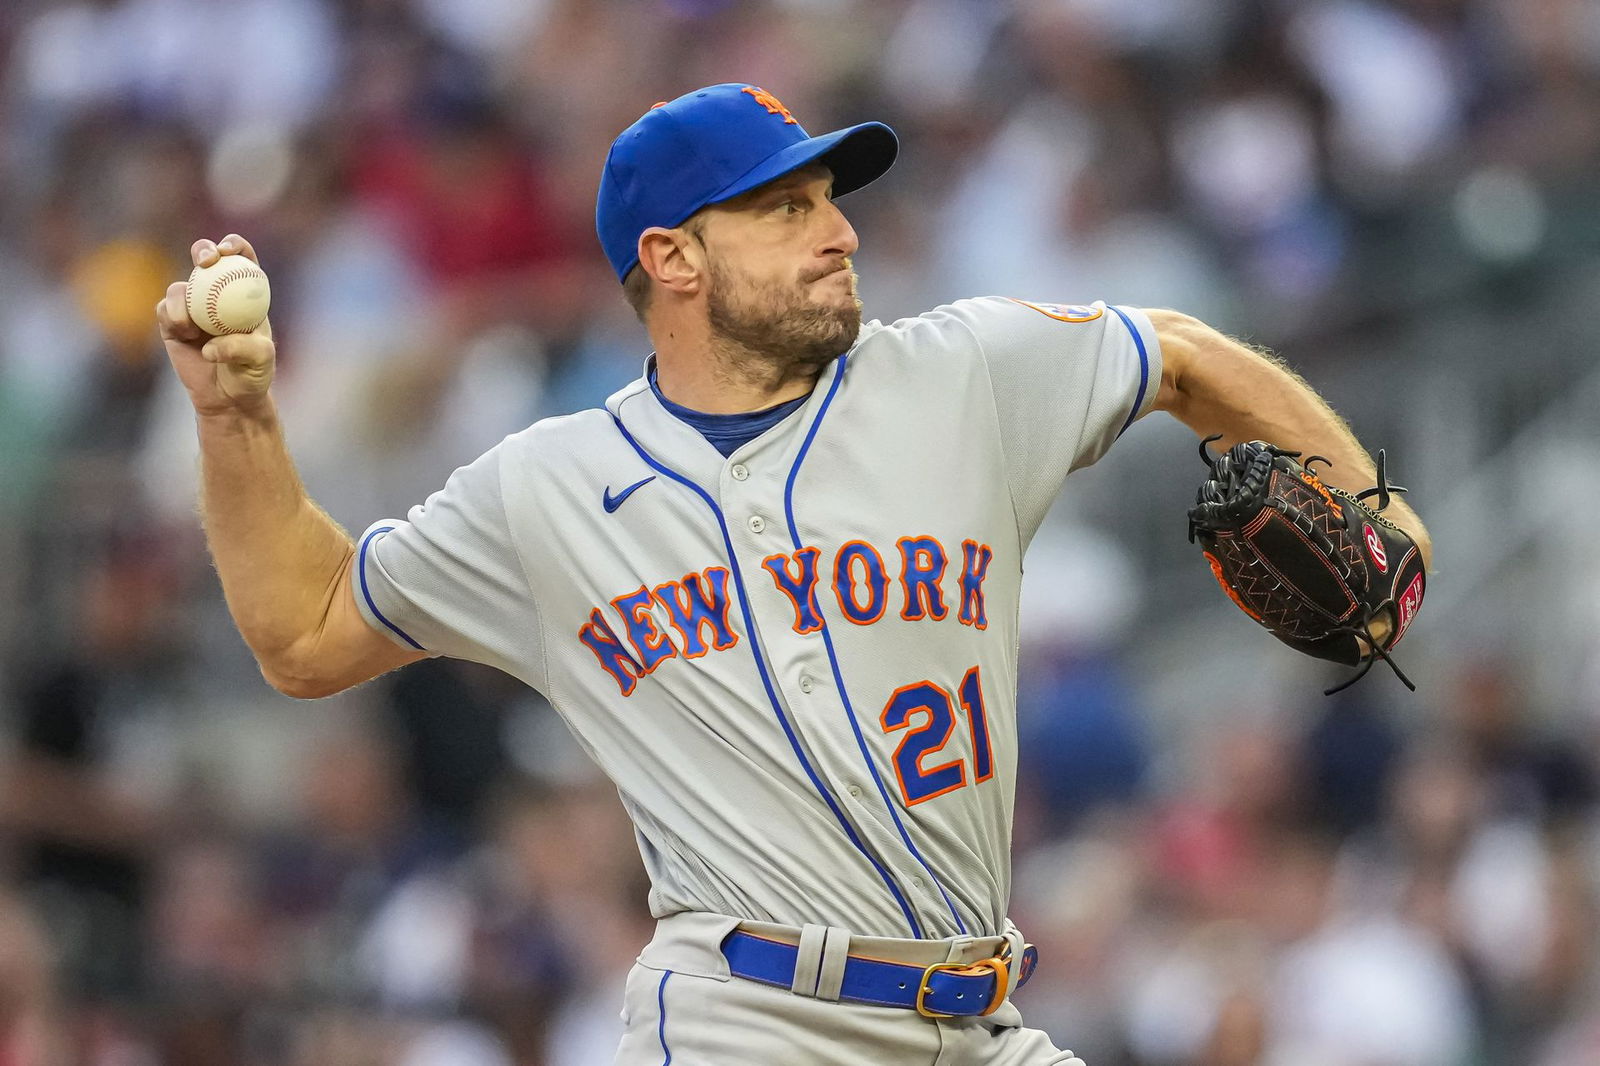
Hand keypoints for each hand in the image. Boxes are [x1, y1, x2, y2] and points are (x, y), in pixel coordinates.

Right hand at [157, 234, 275, 416]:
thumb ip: (244, 348)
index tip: (229, 250)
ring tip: (192, 328)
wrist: (229, 398)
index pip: (242, 258)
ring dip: (183, 301)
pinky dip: (172, 318)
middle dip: (204, 250)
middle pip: (206, 257)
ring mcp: (193, 306)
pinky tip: (185, 334)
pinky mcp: (171, 322)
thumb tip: (211, 343)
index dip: (235, 245)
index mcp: (244, 293)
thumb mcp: (260, 361)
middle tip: (206, 261)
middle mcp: (217, 293)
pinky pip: (164, 309)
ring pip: (180, 287)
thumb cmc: (252, 375)